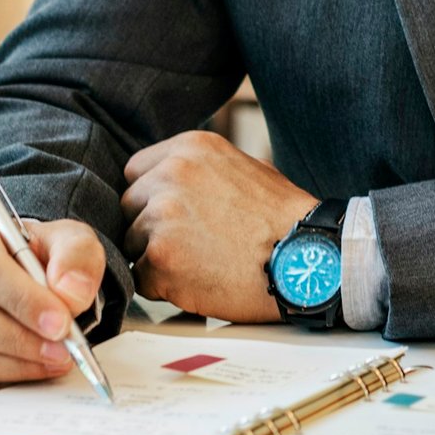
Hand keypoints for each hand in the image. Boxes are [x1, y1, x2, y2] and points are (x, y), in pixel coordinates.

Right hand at [0, 209, 105, 395]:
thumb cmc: (36, 253)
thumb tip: (72, 294)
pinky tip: (30, 370)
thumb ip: (75, 256)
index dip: (21, 298)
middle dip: (17, 337)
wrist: (18, 272)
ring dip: (10, 363)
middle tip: (61, 347)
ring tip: (54, 359)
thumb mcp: (67, 238)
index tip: (60, 320)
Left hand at [121, 131, 315, 322]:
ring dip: (156, 257)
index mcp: (190, 148)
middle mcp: (170, 174)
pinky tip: (199, 281)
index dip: (150, 196)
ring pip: (132, 243)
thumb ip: (199, 170)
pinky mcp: (160, 258)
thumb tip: (167, 181)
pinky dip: (164, 286)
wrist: (306, 255)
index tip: (172, 213)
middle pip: (129, 206)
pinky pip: (141, 277)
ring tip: (201, 262)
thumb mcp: (243, 167)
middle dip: (149, 226)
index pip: (136, 170)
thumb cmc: (282, 218)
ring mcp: (161, 216)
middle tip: (190, 243)